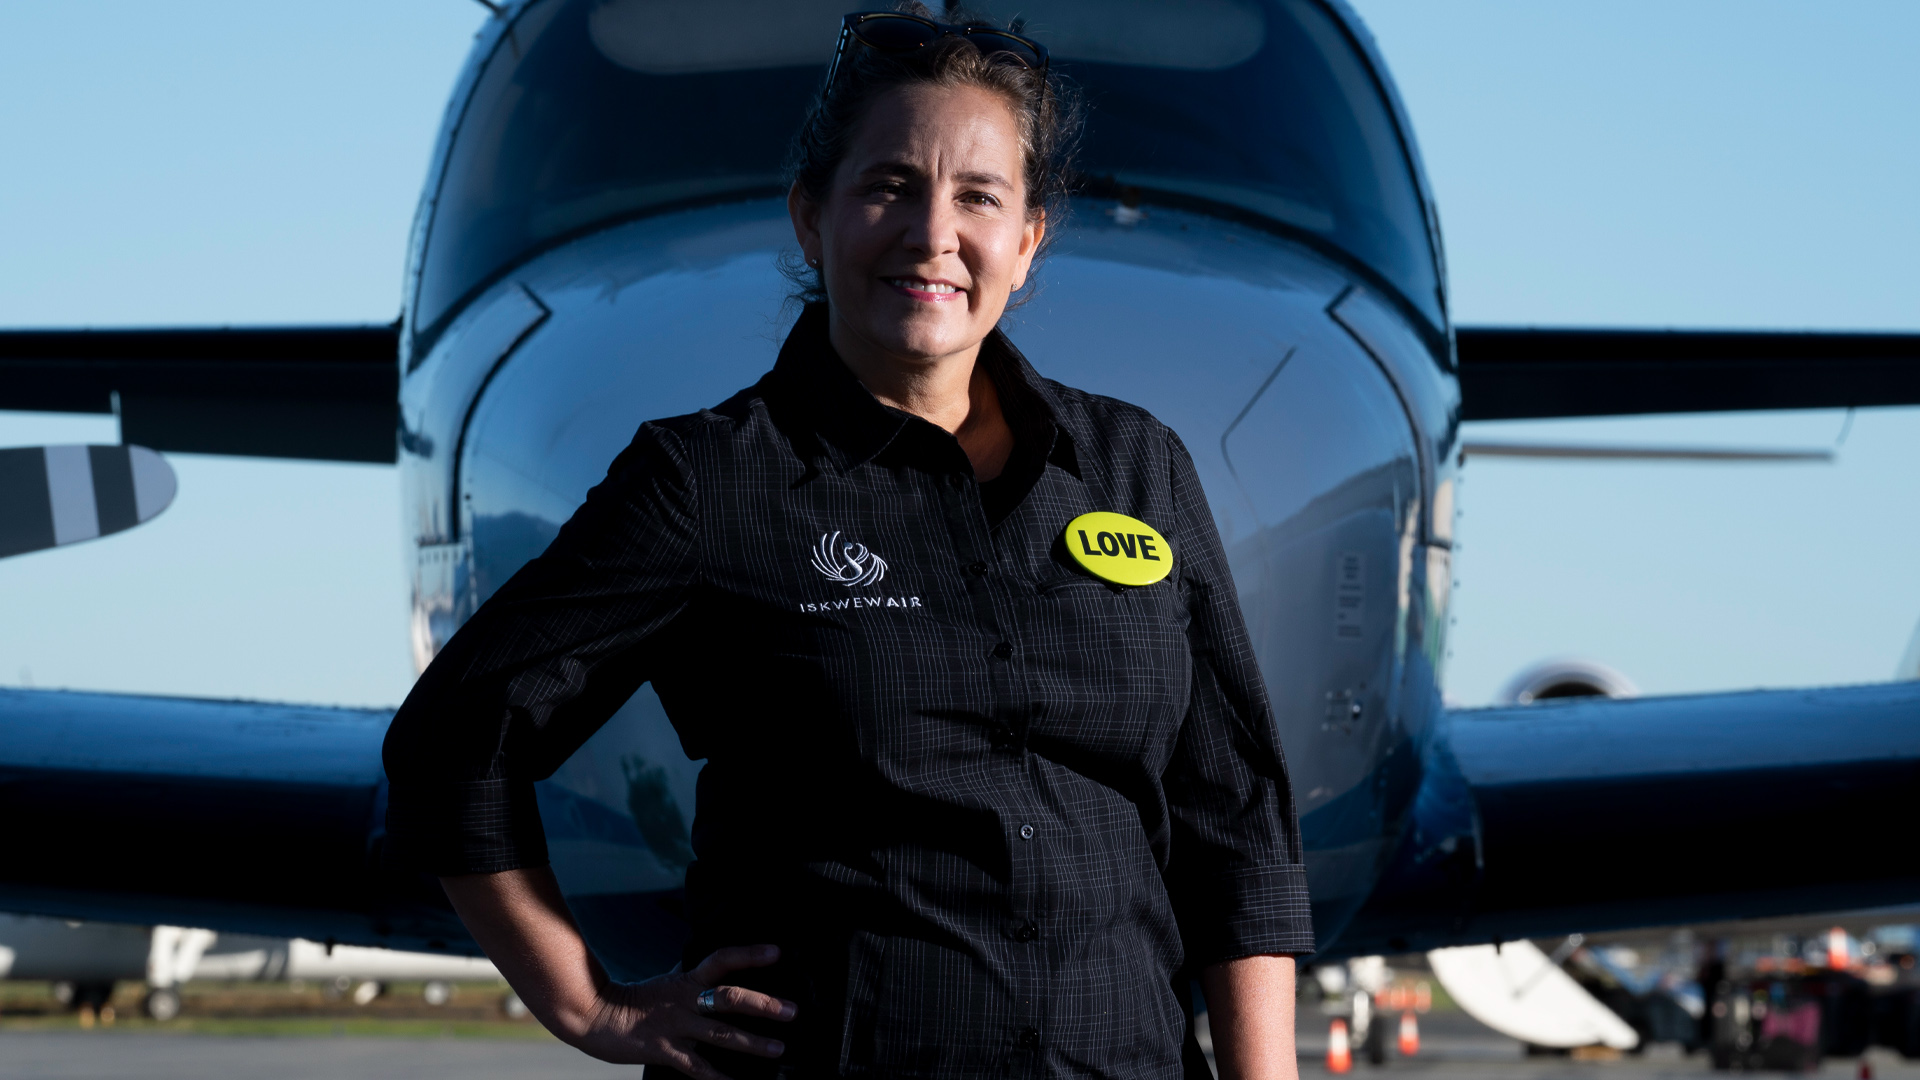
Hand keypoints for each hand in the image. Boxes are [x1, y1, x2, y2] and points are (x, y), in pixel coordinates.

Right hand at [438, 869, 794, 1077]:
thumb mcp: (669, 982)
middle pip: (730, 998)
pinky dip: (719, 1078)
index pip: (722, 960)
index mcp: (686, 980)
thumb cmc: (637, 1001)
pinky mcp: (665, 1052)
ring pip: (721, 1035)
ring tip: (779, 1049)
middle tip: (793, 1012)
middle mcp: (686, 1000)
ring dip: (753, 1044)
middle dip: (764, 1006)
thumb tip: (725, 976)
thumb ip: (697, 982)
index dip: (750, 955)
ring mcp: (676, 1027)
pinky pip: (698, 1068)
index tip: (778, 953)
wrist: (593, 1017)